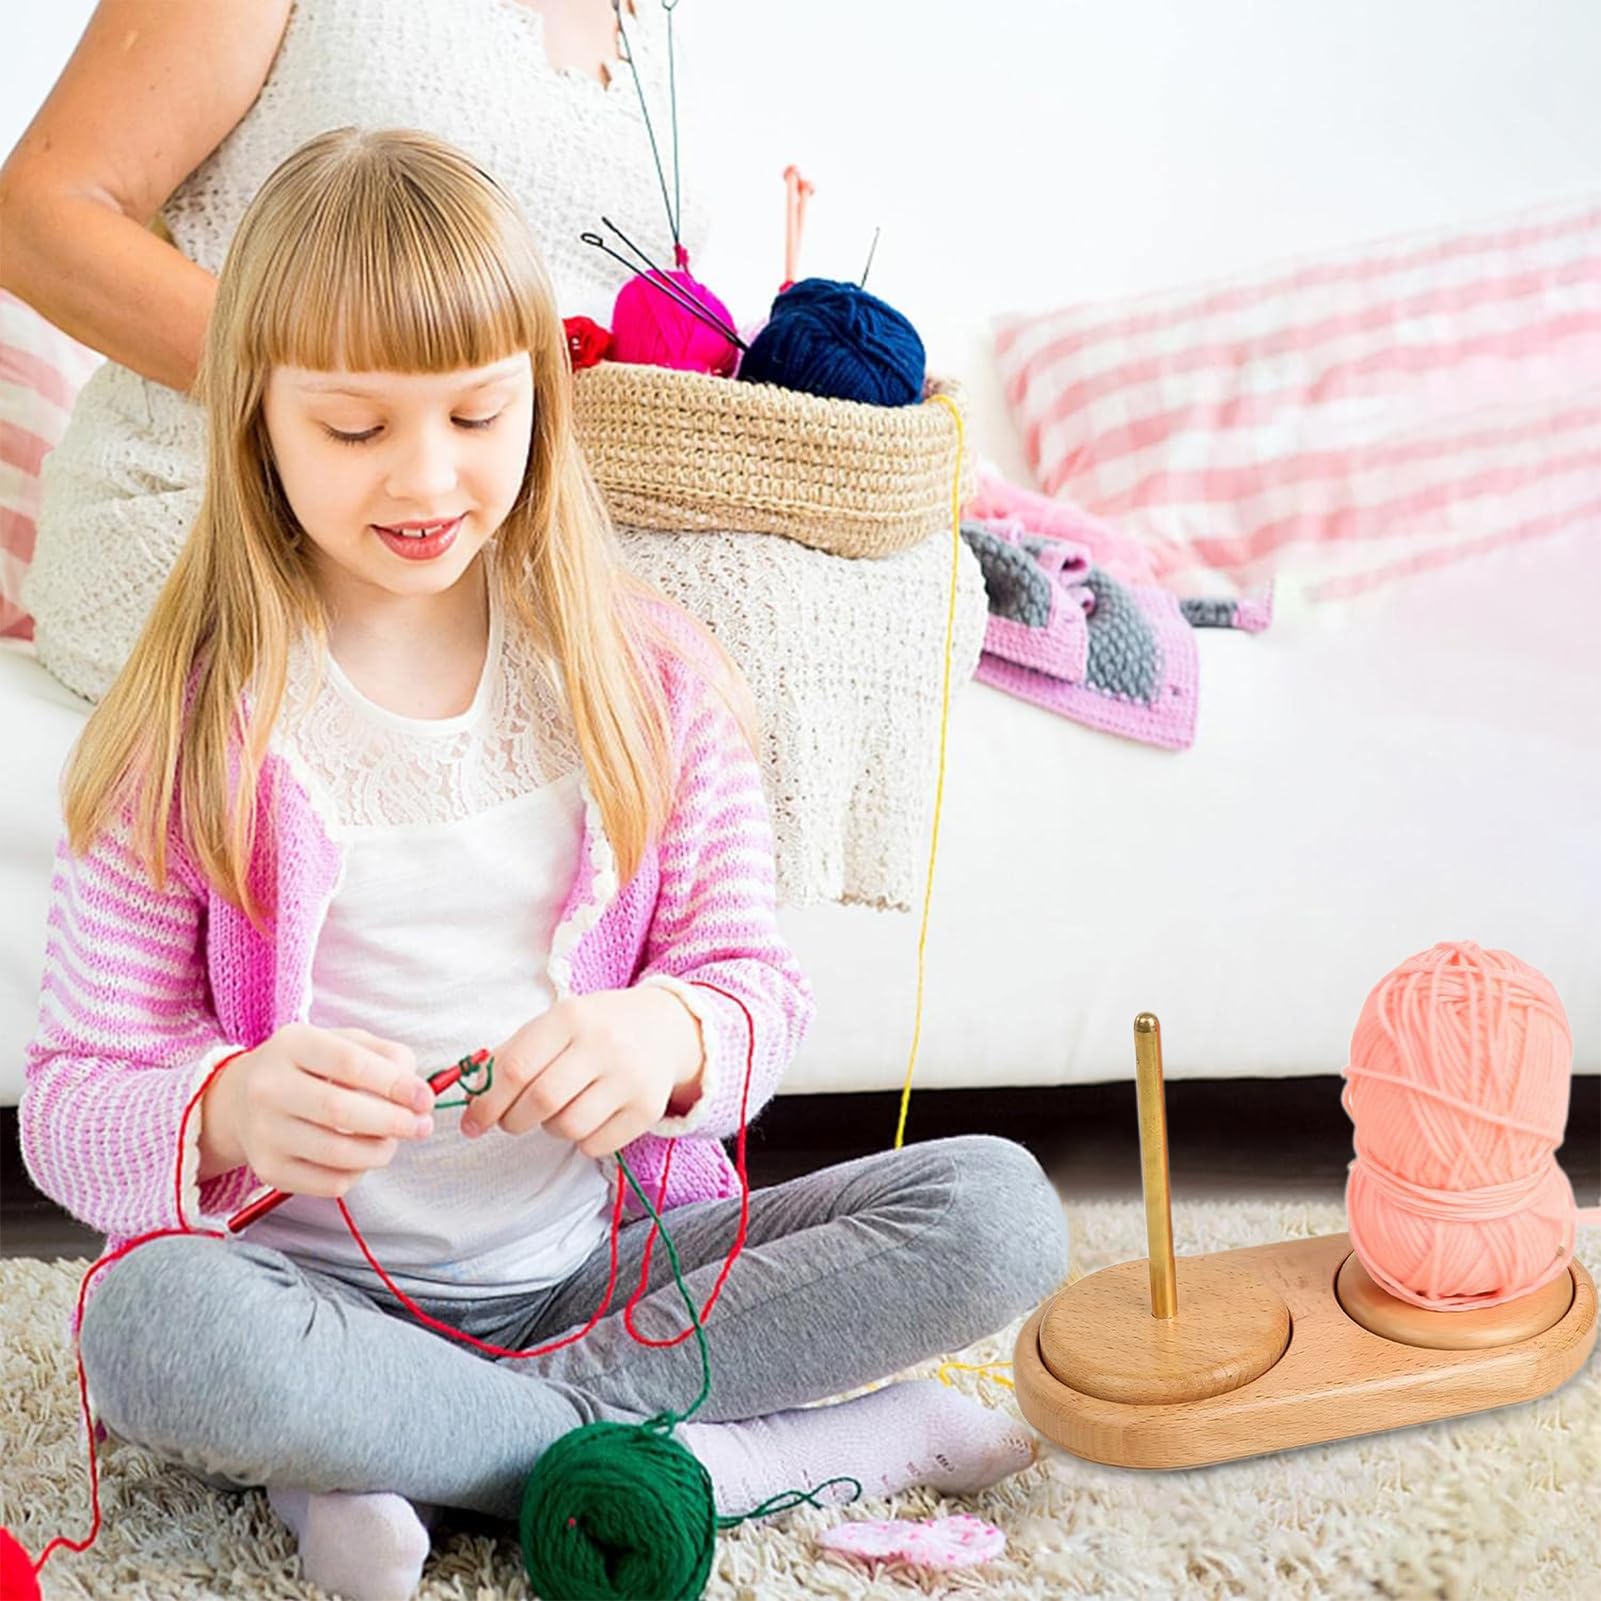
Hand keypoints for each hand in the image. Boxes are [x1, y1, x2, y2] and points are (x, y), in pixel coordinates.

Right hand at [208, 1024, 434, 1198]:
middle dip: (393, 1122)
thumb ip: (389, 1057)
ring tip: (393, 1140)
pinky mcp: (268, 1170)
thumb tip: (417, 1093)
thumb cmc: (311, 1068)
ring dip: (381, 1151)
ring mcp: (264, 1132)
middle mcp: (269, 1088)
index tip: (425, 1098)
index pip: (349, 1064)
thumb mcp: (345, 1043)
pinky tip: (362, 1156)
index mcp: (292, 1045)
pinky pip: (329, 1183)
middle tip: (422, 1126)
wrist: (243, 1101)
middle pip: (340, 1112)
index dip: (395, 1084)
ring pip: (337, 1154)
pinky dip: (359, 1173)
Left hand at [461, 988, 704, 1158]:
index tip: (472, 1122)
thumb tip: (471, 1096)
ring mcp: (630, 1077)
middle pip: (540, 1101)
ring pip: (568, 1127)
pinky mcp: (648, 1108)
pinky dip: (581, 1141)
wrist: (664, 1027)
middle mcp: (604, 1044)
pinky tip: (587, 1118)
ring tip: (558, 1111)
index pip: (516, 1068)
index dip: (486, 1102)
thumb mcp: (554, 1024)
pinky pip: (596, 1146)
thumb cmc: (595, 1028)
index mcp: (571, 1017)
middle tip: (509, 1121)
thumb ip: (512, 1054)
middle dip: (513, 1120)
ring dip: (550, 1128)